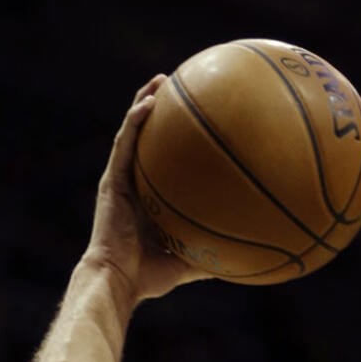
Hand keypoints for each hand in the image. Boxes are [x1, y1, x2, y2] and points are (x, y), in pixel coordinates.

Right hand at [83, 76, 209, 303]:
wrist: (119, 281)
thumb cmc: (150, 277)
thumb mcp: (190, 263)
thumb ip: (213, 257)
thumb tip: (248, 261)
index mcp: (149, 199)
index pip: (162, 162)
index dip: (175, 141)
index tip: (198, 123)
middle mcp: (134, 184)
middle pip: (147, 139)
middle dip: (161, 110)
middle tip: (182, 88)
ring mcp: (121, 180)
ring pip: (132, 132)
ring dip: (144, 102)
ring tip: (163, 80)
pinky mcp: (112, 181)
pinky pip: (124, 144)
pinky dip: (135, 121)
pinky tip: (149, 103)